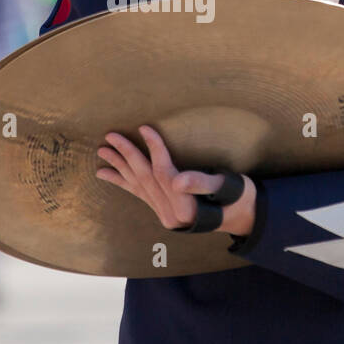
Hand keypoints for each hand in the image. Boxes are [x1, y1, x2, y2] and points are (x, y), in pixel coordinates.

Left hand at [96, 124, 256, 235]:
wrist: (241, 216)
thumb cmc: (237, 196)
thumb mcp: (227, 186)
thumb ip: (202, 183)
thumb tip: (178, 181)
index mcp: (185, 208)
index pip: (164, 173)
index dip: (154, 149)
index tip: (145, 127)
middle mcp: (170, 215)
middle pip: (145, 178)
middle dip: (127, 155)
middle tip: (111, 136)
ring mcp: (164, 214)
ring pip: (137, 186)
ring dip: (118, 167)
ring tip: (102, 151)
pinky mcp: (161, 211)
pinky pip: (137, 195)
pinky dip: (121, 182)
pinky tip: (104, 173)